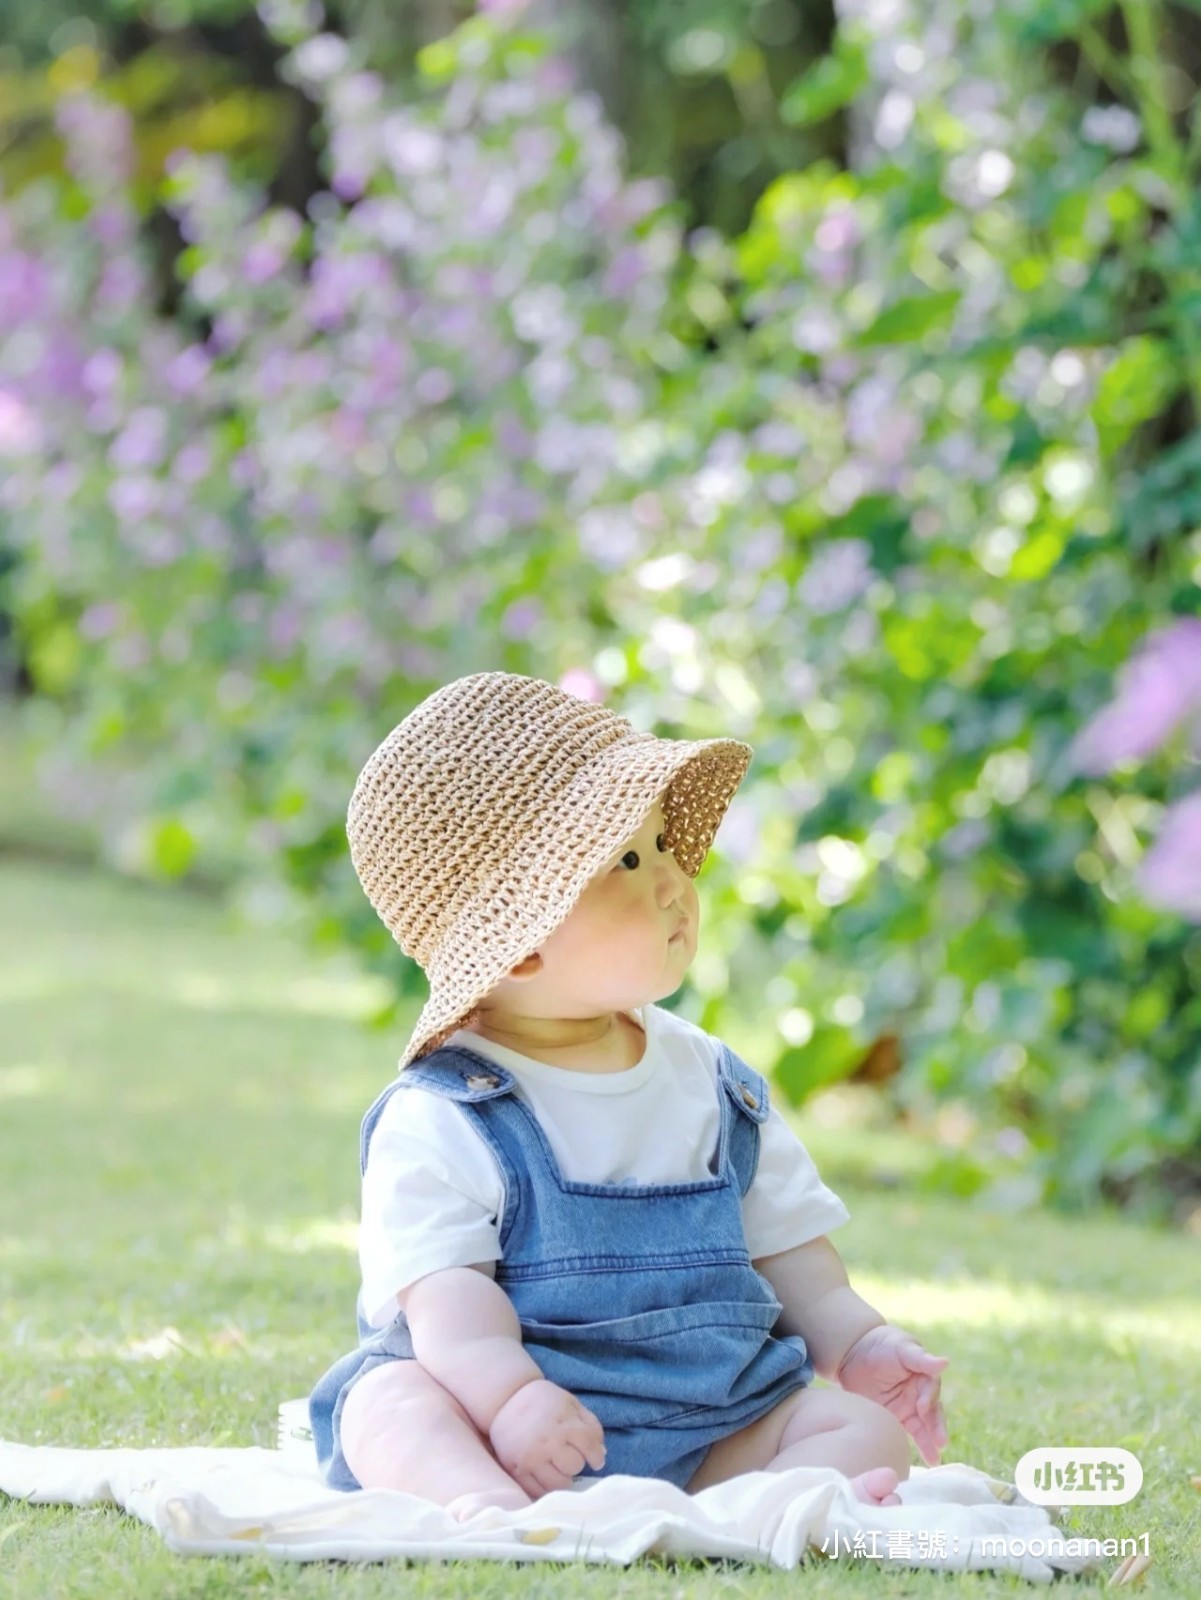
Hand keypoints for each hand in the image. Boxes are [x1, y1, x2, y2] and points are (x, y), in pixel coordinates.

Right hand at [487, 1378, 606, 1497]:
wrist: (506, 1400)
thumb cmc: (544, 1402)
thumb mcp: (571, 1404)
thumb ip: (591, 1426)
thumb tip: (602, 1453)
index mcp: (564, 1424)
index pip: (590, 1448)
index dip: (597, 1456)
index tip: (596, 1460)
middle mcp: (548, 1443)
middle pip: (574, 1467)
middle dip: (576, 1463)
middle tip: (569, 1458)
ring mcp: (531, 1459)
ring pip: (557, 1484)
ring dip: (562, 1478)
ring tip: (558, 1469)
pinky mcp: (516, 1471)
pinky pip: (536, 1491)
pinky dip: (545, 1488)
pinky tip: (546, 1476)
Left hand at [835, 1323, 948, 1465]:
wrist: (855, 1352)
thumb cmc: (882, 1345)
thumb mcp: (901, 1349)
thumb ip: (921, 1359)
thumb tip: (946, 1362)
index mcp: (924, 1374)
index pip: (931, 1389)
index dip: (928, 1399)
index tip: (922, 1407)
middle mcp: (921, 1392)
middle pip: (932, 1411)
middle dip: (936, 1427)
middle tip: (940, 1442)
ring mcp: (910, 1406)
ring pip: (924, 1426)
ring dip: (931, 1441)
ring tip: (936, 1458)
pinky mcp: (897, 1417)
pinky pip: (910, 1433)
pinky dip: (921, 1446)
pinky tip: (930, 1460)